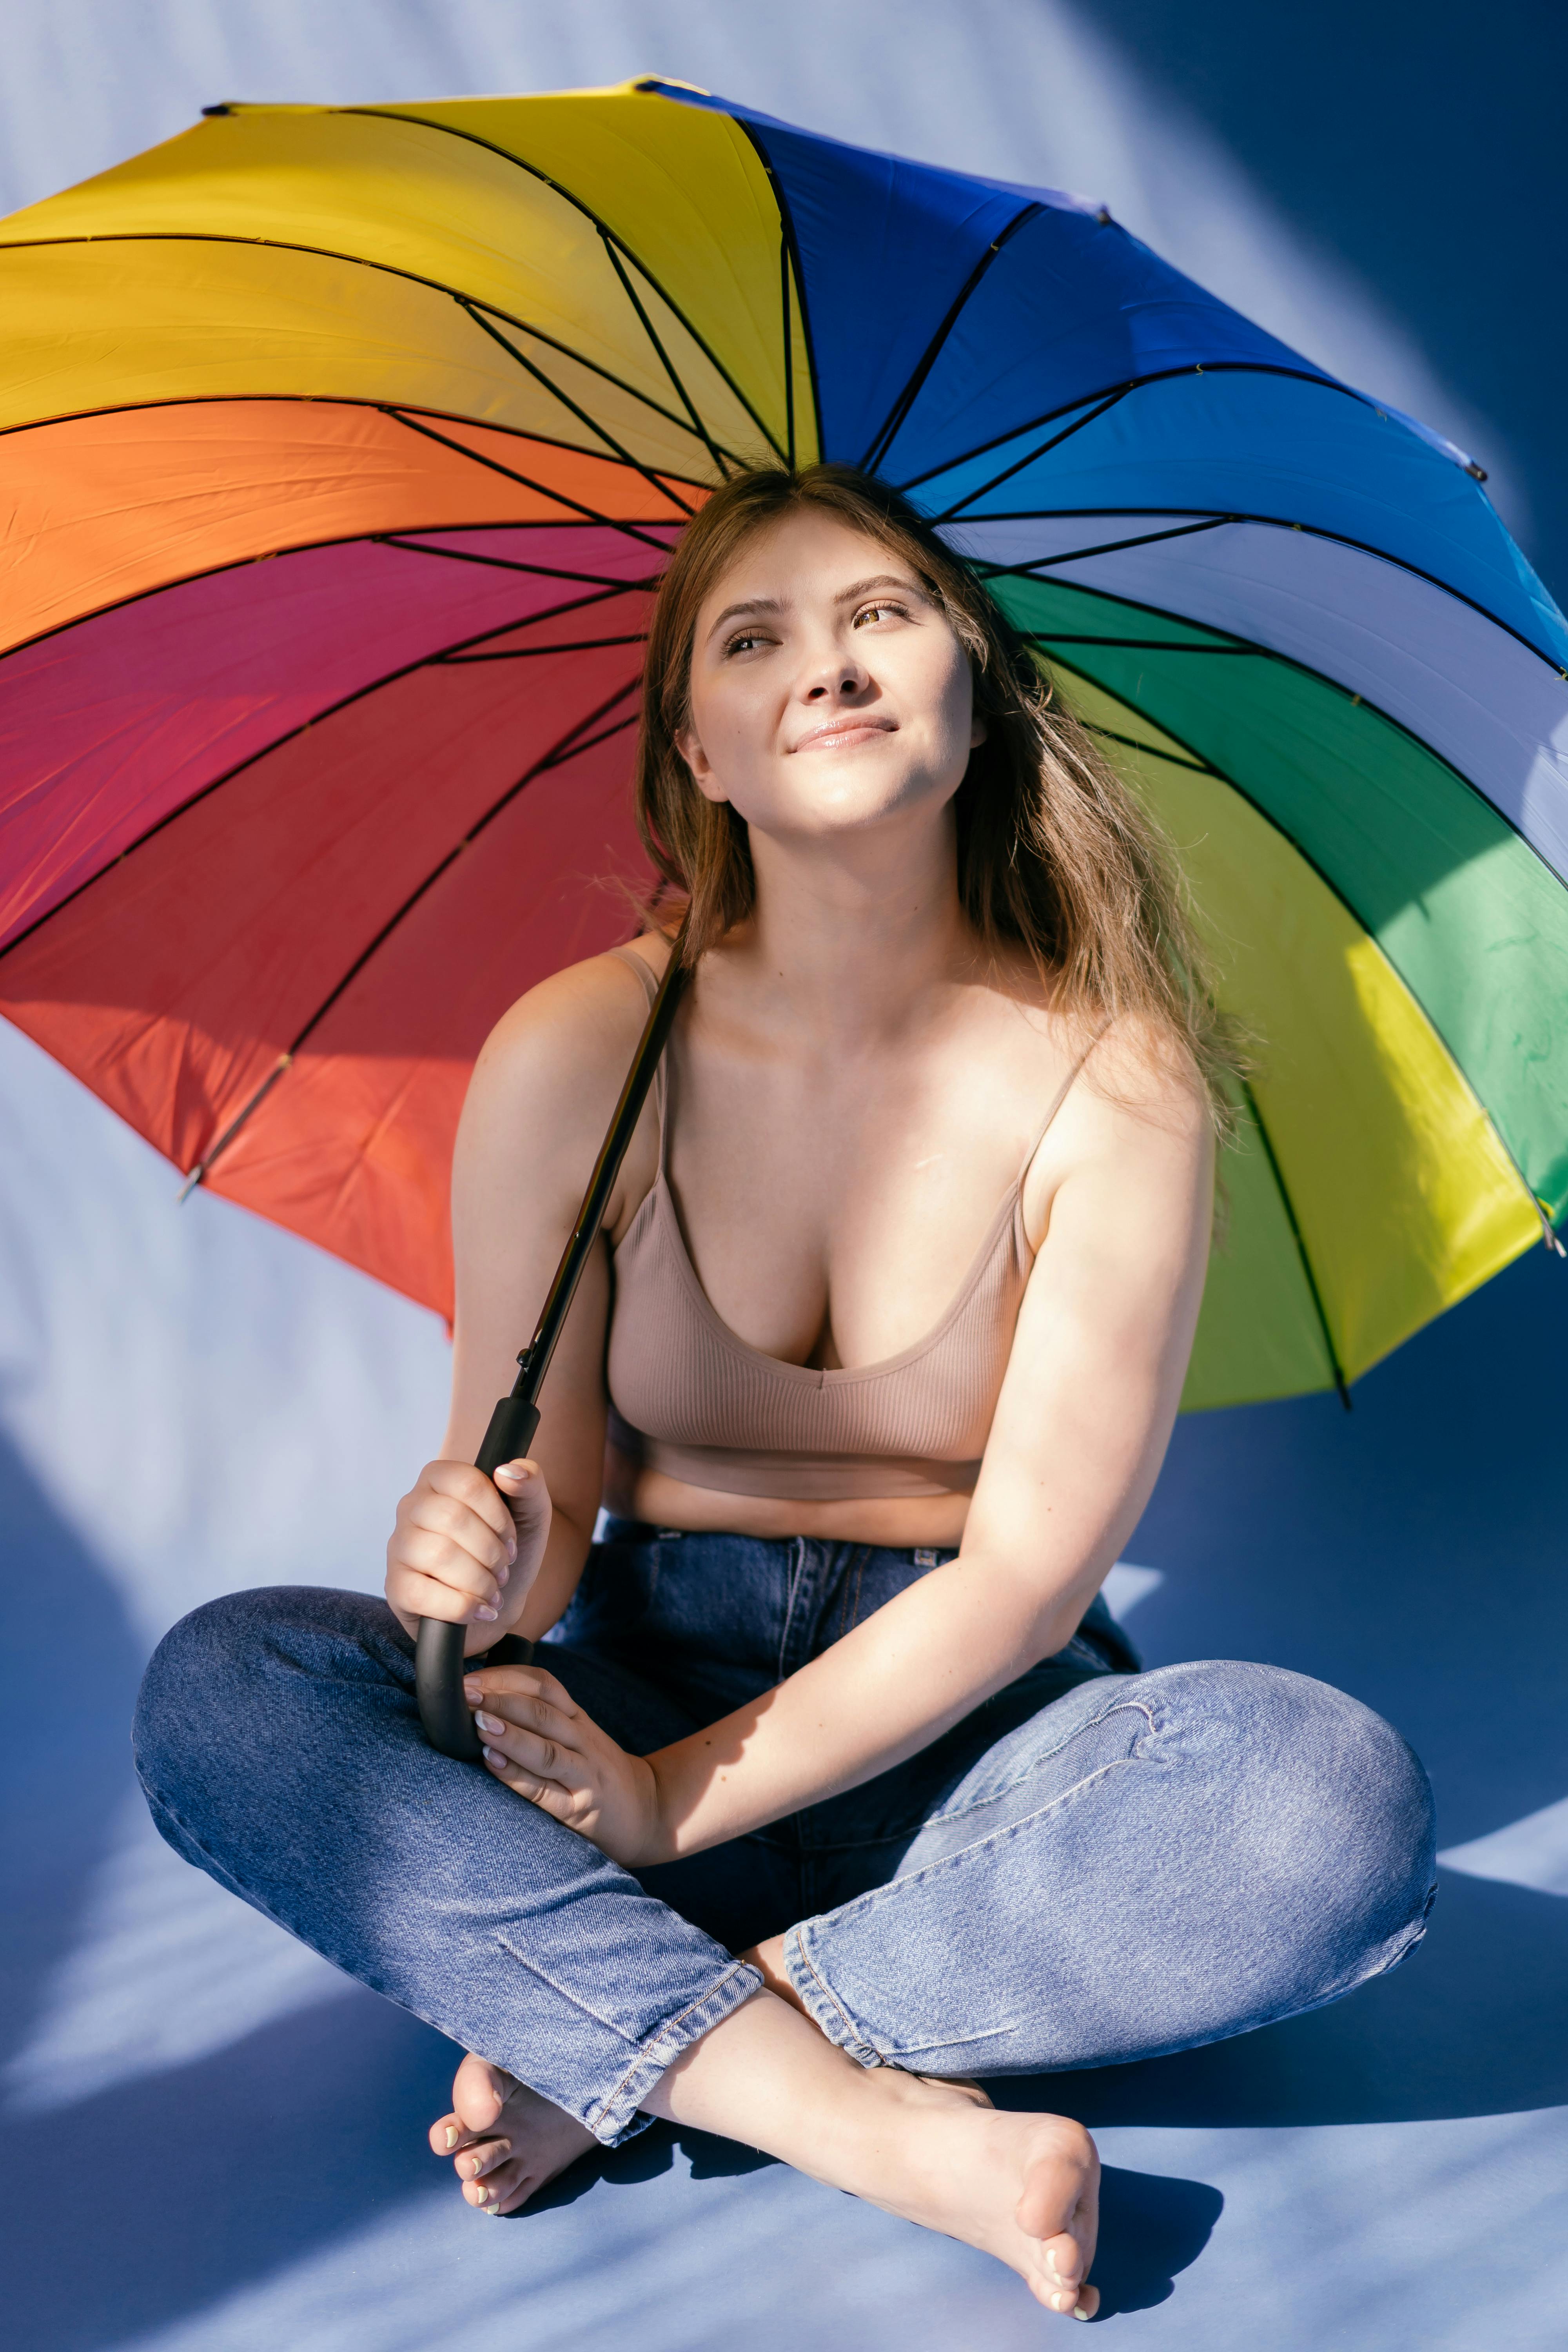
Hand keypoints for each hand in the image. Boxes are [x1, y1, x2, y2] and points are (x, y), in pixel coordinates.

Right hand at [385, 1457, 550, 1654]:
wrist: (495, 1601)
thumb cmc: (506, 1549)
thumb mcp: (530, 1513)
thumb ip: (530, 1482)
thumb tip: (508, 1471)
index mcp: (439, 1479)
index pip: (468, 1483)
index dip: (498, 1517)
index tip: (511, 1540)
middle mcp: (411, 1506)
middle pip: (453, 1519)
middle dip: (491, 1552)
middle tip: (503, 1569)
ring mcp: (399, 1546)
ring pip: (438, 1555)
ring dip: (479, 1580)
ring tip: (492, 1590)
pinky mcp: (396, 1586)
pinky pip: (421, 1594)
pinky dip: (461, 1607)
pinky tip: (479, 1610)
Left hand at [463, 1662, 665, 1869]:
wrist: (647, 1810)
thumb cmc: (597, 1772)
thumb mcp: (577, 1736)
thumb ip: (543, 1719)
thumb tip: (484, 1700)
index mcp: (578, 1718)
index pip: (544, 1685)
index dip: (506, 1676)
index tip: (470, 1675)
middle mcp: (583, 1741)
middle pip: (543, 1711)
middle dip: (501, 1698)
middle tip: (464, 1693)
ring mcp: (584, 1774)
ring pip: (546, 1749)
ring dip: (510, 1734)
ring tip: (479, 1722)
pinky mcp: (580, 1808)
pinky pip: (545, 1790)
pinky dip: (516, 1775)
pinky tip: (492, 1762)